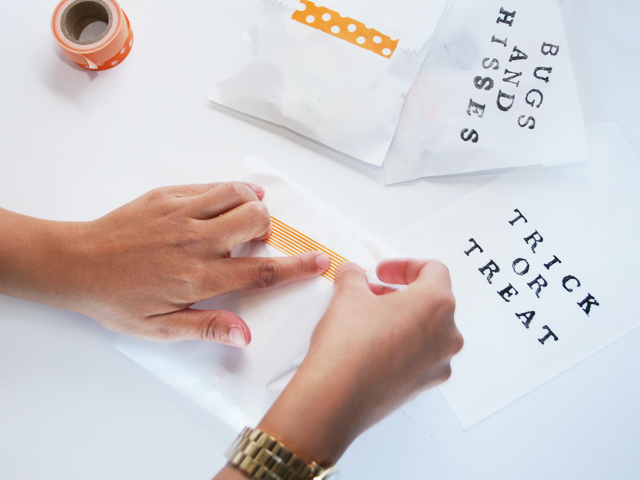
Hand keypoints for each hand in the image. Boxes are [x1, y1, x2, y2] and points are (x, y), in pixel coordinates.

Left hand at [0, 182, 329, 345]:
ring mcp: (180, 214)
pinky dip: (229, 190)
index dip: (296, 267)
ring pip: (237, 194)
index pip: (260, 271)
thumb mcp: (161, 329)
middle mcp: (195, 242)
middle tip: (258, 240)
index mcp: (198, 278)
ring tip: (247, 216)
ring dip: (252, 204)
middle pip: (255, 221)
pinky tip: (228, 200)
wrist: (76, 264)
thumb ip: (208, 328)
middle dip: (268, 228)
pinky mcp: (167, 196)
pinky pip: (210, 185)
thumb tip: (245, 335)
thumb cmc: (117, 300)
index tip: (320, 260)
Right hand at [256, 259, 462, 465]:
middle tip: (372, 293)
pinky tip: (373, 345)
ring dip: (402, 318)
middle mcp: (447, 334)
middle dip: (401, 292)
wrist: (336, 399)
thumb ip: (354, 276)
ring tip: (369, 319)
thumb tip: (353, 273)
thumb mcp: (347, 295)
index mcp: (436, 304)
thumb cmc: (348, 346)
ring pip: (428, 329)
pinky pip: (420, 355)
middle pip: (433, 300)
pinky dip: (402, 343)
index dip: (404, 265)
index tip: (381, 272)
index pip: (434, 270)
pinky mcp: (424, 385)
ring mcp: (439, 363)